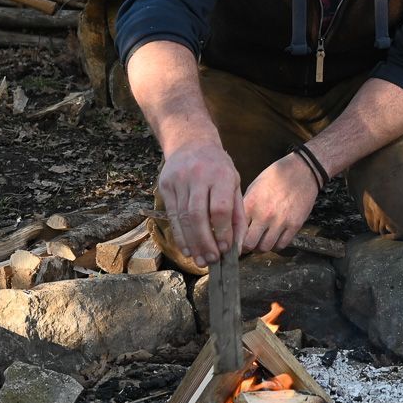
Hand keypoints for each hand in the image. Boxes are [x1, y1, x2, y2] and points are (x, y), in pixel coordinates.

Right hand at [155, 141, 244, 265]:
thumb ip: (237, 215)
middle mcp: (198, 176)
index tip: (224, 249)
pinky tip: (187, 249)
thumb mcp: (234, 184)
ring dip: (192, 243)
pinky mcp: (165, 186)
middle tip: (211, 260)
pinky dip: (180, 235)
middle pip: (198, 215)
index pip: (220, 208)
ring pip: (183, 218)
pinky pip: (172, 216)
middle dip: (205, 242)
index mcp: (220, 174)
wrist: (191, 142)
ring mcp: (179, 180)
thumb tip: (236, 247)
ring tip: (199, 260)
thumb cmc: (218, 167)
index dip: (221, 232)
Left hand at [242, 155, 320, 252]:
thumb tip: (236, 224)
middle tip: (247, 244)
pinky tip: (274, 238)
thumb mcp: (254, 186)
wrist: (302, 170)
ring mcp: (280, 221)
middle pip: (249, 244)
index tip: (234, 240)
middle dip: (246, 246)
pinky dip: (276, 245)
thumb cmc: (276, 176)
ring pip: (265, 248)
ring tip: (261, 240)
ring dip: (261, 247)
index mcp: (251, 204)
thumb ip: (245, 206)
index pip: (236, 231)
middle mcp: (264, 215)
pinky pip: (281, 245)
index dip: (233, 238)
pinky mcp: (295, 225)